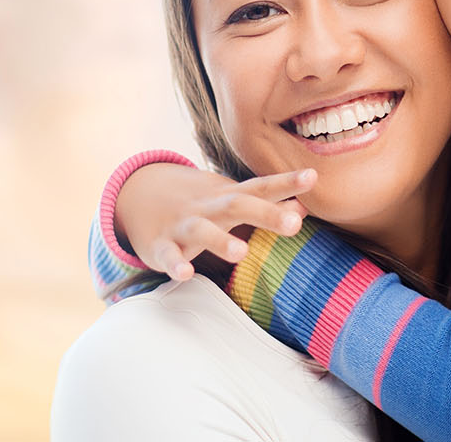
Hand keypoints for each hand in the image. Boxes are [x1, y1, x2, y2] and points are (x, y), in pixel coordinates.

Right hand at [116, 163, 314, 282]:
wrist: (137, 198)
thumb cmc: (200, 205)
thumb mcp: (231, 200)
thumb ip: (266, 204)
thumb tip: (304, 207)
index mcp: (228, 197)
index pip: (261, 187)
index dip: (287, 182)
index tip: (312, 176)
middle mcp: (208, 208)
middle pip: (237, 206)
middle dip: (266, 214)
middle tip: (294, 223)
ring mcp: (182, 226)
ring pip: (201, 231)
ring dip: (220, 240)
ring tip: (242, 252)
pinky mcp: (160, 245)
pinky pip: (167, 255)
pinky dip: (175, 264)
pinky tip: (185, 273)